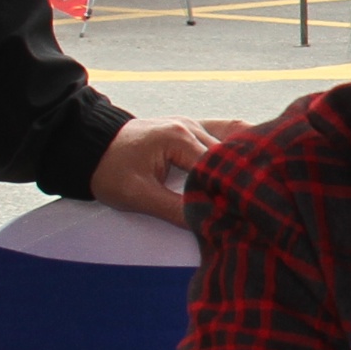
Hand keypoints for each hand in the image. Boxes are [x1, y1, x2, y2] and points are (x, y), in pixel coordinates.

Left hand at [91, 116, 249, 225]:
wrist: (88, 143)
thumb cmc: (108, 169)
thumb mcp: (138, 195)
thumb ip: (175, 210)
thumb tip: (210, 225)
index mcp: (179, 139)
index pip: (218, 170)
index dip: (231, 194)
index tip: (244, 215)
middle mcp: (192, 126)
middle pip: (229, 159)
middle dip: (241, 182)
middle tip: (258, 208)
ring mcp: (194, 124)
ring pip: (232, 146)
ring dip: (243, 167)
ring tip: (262, 190)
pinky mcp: (191, 128)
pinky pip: (225, 133)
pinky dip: (239, 148)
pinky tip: (255, 163)